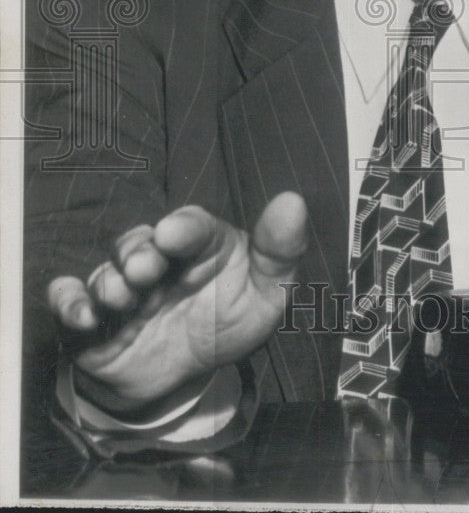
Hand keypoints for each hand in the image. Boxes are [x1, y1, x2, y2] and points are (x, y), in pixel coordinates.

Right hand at [47, 191, 307, 409]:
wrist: (184, 377)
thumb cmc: (227, 321)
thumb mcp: (266, 293)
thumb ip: (280, 250)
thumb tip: (292, 201)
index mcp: (199, 246)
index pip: (190, 225)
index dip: (182, 228)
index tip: (174, 235)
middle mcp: (156, 260)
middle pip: (138, 242)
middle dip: (138, 252)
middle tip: (146, 270)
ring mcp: (122, 287)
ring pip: (104, 272)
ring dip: (108, 283)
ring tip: (123, 298)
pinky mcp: (91, 318)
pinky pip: (67, 301)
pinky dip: (68, 304)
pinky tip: (84, 317)